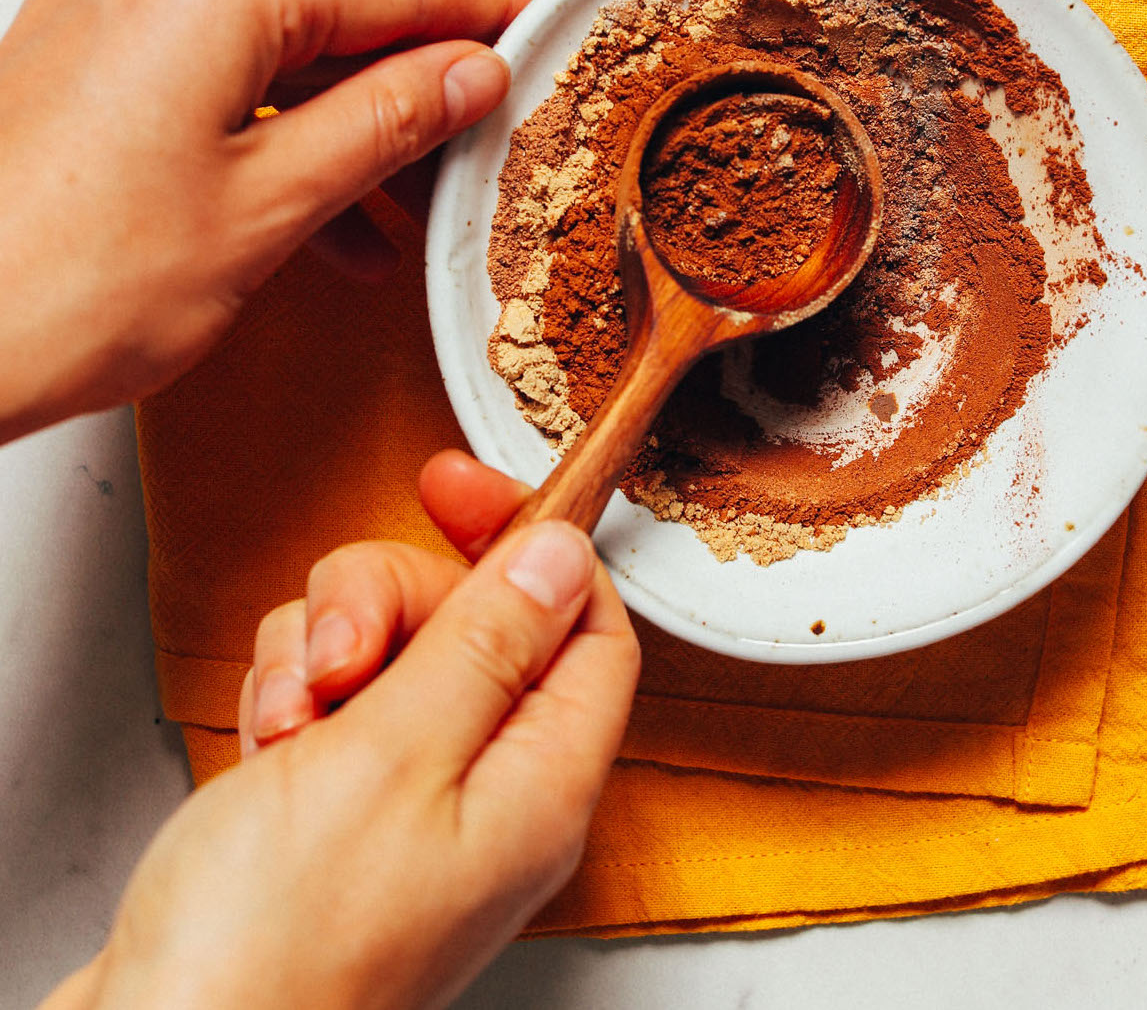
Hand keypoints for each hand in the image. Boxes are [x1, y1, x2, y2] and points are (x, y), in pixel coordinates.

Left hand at [0, 0, 540, 441]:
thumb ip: (383, 124)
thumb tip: (467, 72)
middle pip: (330, 12)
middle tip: (494, 128)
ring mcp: (103, 16)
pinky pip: (212, 80)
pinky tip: (322, 209)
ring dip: (349, 123)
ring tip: (413, 205)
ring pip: (272, 54)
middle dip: (417, 78)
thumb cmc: (63, 289)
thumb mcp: (268, 209)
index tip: (550, 16)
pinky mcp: (80, 65)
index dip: (486, 4)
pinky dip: (276, 134)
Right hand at [54, 452, 639, 1009]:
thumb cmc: (276, 948)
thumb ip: (487, 644)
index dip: (532, 541)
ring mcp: (415, 796)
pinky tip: (266, 741)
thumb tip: (561, 557)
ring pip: (396, 646)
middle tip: (340, 650)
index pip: (588, 622)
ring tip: (292, 718)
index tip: (456, 490)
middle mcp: (493, 787)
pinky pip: (340, 697)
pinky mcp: (342, 803)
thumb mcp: (395, 756)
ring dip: (327, 652)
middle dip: (392, 602)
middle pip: (477, 620)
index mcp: (544, 779)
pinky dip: (294, 696)